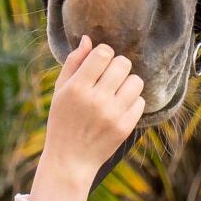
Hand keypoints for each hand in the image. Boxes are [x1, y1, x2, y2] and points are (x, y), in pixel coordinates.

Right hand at [30, 40, 144, 200]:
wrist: (70, 160)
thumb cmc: (62, 122)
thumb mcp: (60, 91)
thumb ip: (73, 63)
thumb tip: (89, 40)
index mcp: (77, 88)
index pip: (103, 53)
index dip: (104, 54)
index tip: (99, 63)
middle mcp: (96, 99)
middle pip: (123, 64)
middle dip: (117, 67)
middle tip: (109, 78)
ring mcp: (113, 114)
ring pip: (136, 81)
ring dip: (127, 83)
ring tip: (116, 92)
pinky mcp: (125, 127)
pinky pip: (140, 101)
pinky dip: (132, 102)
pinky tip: (119, 108)